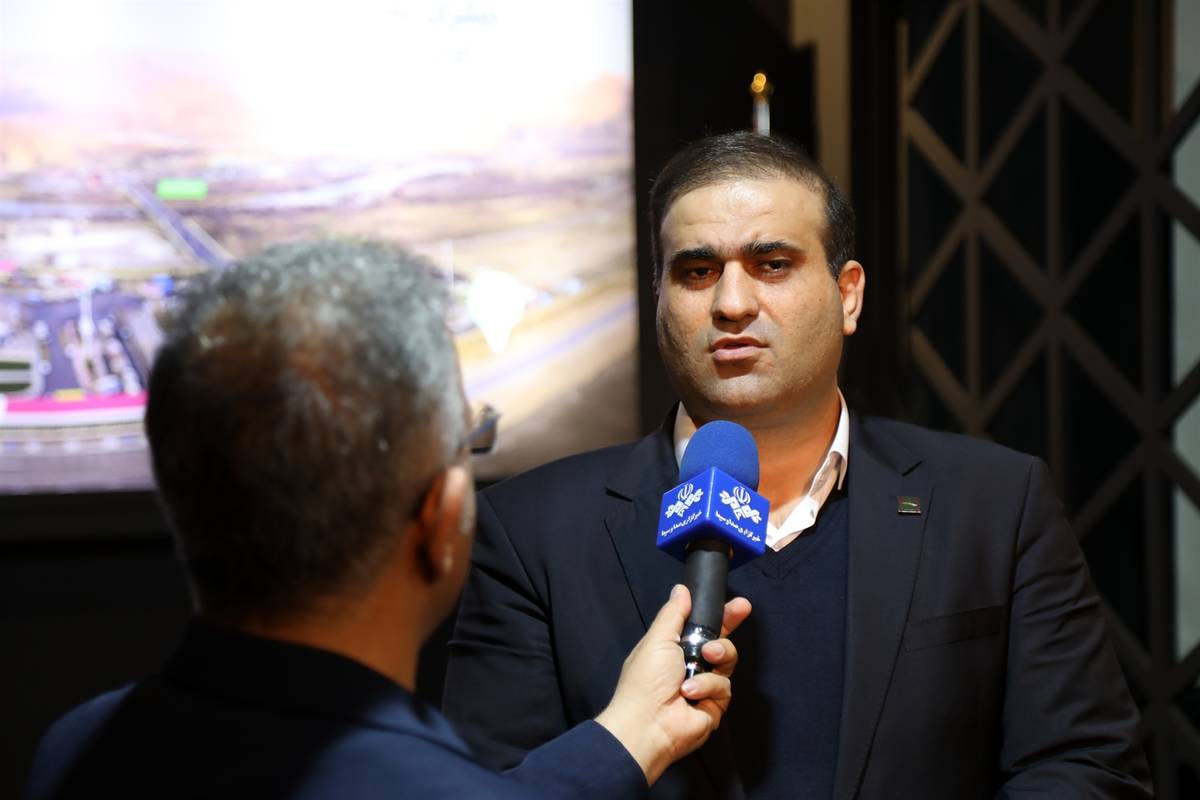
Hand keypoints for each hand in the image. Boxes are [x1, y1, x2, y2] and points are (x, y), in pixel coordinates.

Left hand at [595, 584, 751, 785]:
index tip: (738, 602)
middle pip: (720, 640)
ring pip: (727, 660)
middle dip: (730, 625)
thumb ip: (673, 613)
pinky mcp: (715, 705)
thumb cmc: (647, 678)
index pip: (702, 626)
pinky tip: (691, 693)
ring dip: (716, 657)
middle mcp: (691, 664)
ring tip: (704, 659)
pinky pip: (724, 687)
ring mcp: (704, 685)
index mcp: (674, 647)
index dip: (721, 614)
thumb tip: (681, 590)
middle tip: (742, 609)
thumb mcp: (658, 639)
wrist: (647, 724)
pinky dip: (708, 687)